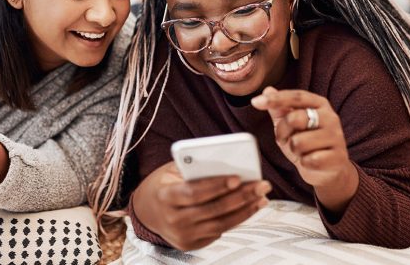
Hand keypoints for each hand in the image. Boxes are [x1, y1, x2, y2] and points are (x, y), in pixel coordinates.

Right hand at [132, 162, 270, 250]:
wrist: (147, 212)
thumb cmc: (164, 184)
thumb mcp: (171, 171)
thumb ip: (194, 168)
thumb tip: (228, 164)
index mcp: (165, 197)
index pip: (193, 193)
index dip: (216, 186)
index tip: (238, 177)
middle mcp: (173, 220)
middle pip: (213, 210)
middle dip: (241, 197)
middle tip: (262, 185)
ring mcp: (183, 235)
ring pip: (221, 224)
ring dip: (246, 210)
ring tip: (262, 197)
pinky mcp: (191, 245)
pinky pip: (220, 231)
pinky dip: (237, 219)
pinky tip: (251, 207)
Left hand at [251, 87, 358, 213]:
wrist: (326, 169)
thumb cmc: (305, 143)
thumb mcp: (289, 125)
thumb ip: (279, 109)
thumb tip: (268, 89)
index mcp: (319, 105)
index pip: (297, 96)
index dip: (276, 99)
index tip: (255, 102)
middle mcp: (331, 117)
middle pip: (294, 118)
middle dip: (283, 132)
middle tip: (287, 139)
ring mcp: (336, 137)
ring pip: (299, 142)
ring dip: (294, 150)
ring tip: (302, 151)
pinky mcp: (338, 157)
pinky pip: (309, 160)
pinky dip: (304, 163)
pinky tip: (311, 162)